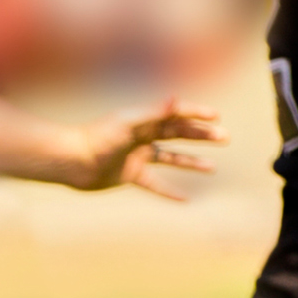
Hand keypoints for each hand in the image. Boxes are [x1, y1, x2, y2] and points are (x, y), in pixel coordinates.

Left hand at [67, 99, 224, 197]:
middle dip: (201, 135)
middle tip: (225, 137)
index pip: (175, 114)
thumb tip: (176, 98)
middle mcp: (142, 136)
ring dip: (191, 161)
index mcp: (142, 120)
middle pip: (178, 134)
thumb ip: (153, 112)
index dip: (196, 113)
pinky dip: (169, 191)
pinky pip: (154, 183)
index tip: (217, 116)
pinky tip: (185, 199)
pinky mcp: (130, 174)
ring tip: (212, 167)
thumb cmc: (97, 139)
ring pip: (170, 158)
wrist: (72, 162)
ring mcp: (137, 156)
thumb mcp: (127, 123)